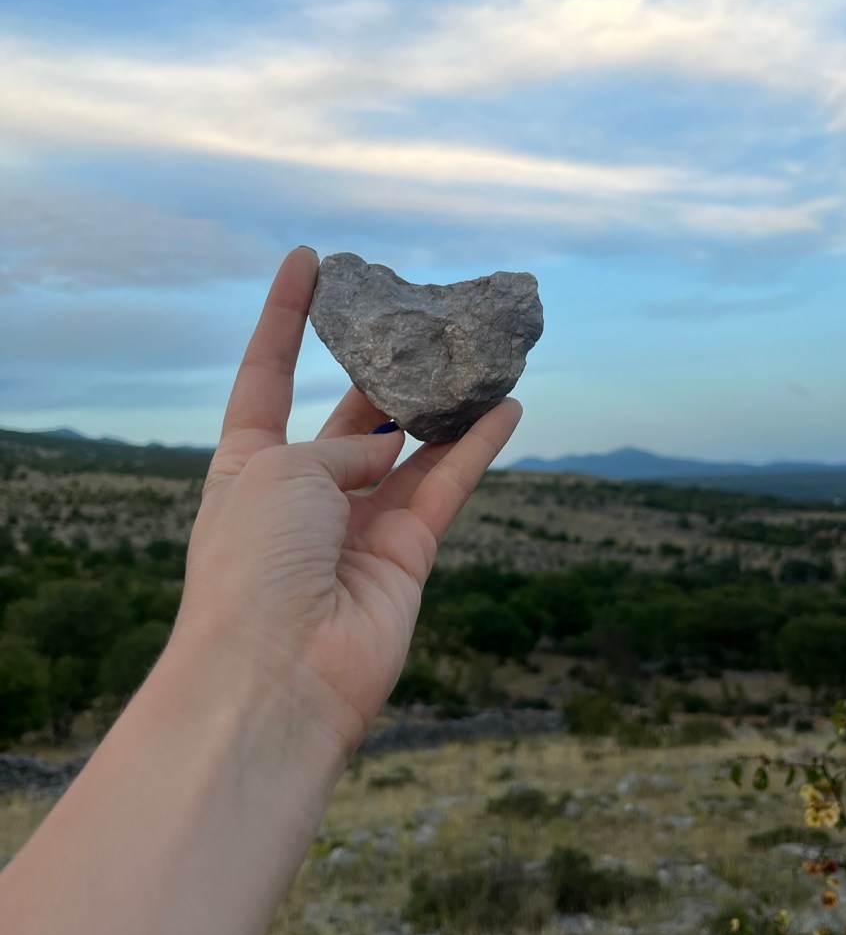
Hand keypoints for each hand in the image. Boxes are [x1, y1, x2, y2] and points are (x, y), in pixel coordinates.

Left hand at [174, 247, 521, 756]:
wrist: (276, 675)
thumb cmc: (251, 563)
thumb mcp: (281, 471)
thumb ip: (342, 447)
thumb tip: (390, 452)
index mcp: (248, 466)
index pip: (266, 375)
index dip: (283, 317)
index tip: (306, 259)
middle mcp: (303, 494)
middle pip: (349, 414)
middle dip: (380, 368)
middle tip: (421, 320)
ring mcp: (356, 526)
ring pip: (409, 448)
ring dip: (440, 405)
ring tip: (478, 355)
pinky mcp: (406, 555)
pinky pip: (446, 486)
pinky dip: (475, 448)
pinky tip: (506, 408)